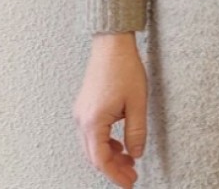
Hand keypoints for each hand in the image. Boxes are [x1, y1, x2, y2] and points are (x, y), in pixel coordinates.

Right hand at [73, 32, 147, 187]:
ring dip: (109, 156)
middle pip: (94, 156)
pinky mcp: (84, 106)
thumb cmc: (124, 67)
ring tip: (129, 160)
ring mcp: (81, 113)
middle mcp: (82, 120)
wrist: (111, 43)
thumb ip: (137, 131)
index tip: (129, 183)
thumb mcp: (137, 102)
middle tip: (132, 175)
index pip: (102, 160)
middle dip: (113, 168)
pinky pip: (91, 133)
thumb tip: (136, 153)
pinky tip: (119, 143)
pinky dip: (104, 143)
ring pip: (91, 146)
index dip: (116, 175)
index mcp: (94, 122)